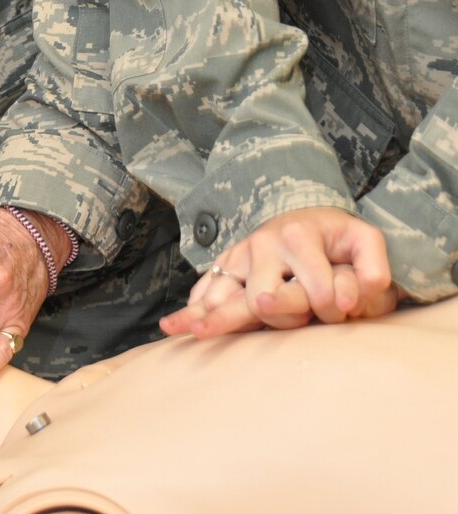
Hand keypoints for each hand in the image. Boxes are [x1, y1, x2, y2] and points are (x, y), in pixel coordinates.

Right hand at [161, 207, 402, 337]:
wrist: (306, 218)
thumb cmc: (337, 239)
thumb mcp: (365, 241)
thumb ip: (372, 267)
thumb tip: (354, 297)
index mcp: (297, 235)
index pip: (312, 291)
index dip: (332, 308)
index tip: (341, 311)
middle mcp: (260, 243)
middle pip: (262, 298)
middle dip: (282, 319)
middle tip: (296, 324)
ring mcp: (238, 254)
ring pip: (222, 293)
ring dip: (208, 315)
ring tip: (183, 329)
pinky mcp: (225, 264)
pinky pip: (205, 288)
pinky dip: (194, 307)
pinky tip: (176, 324)